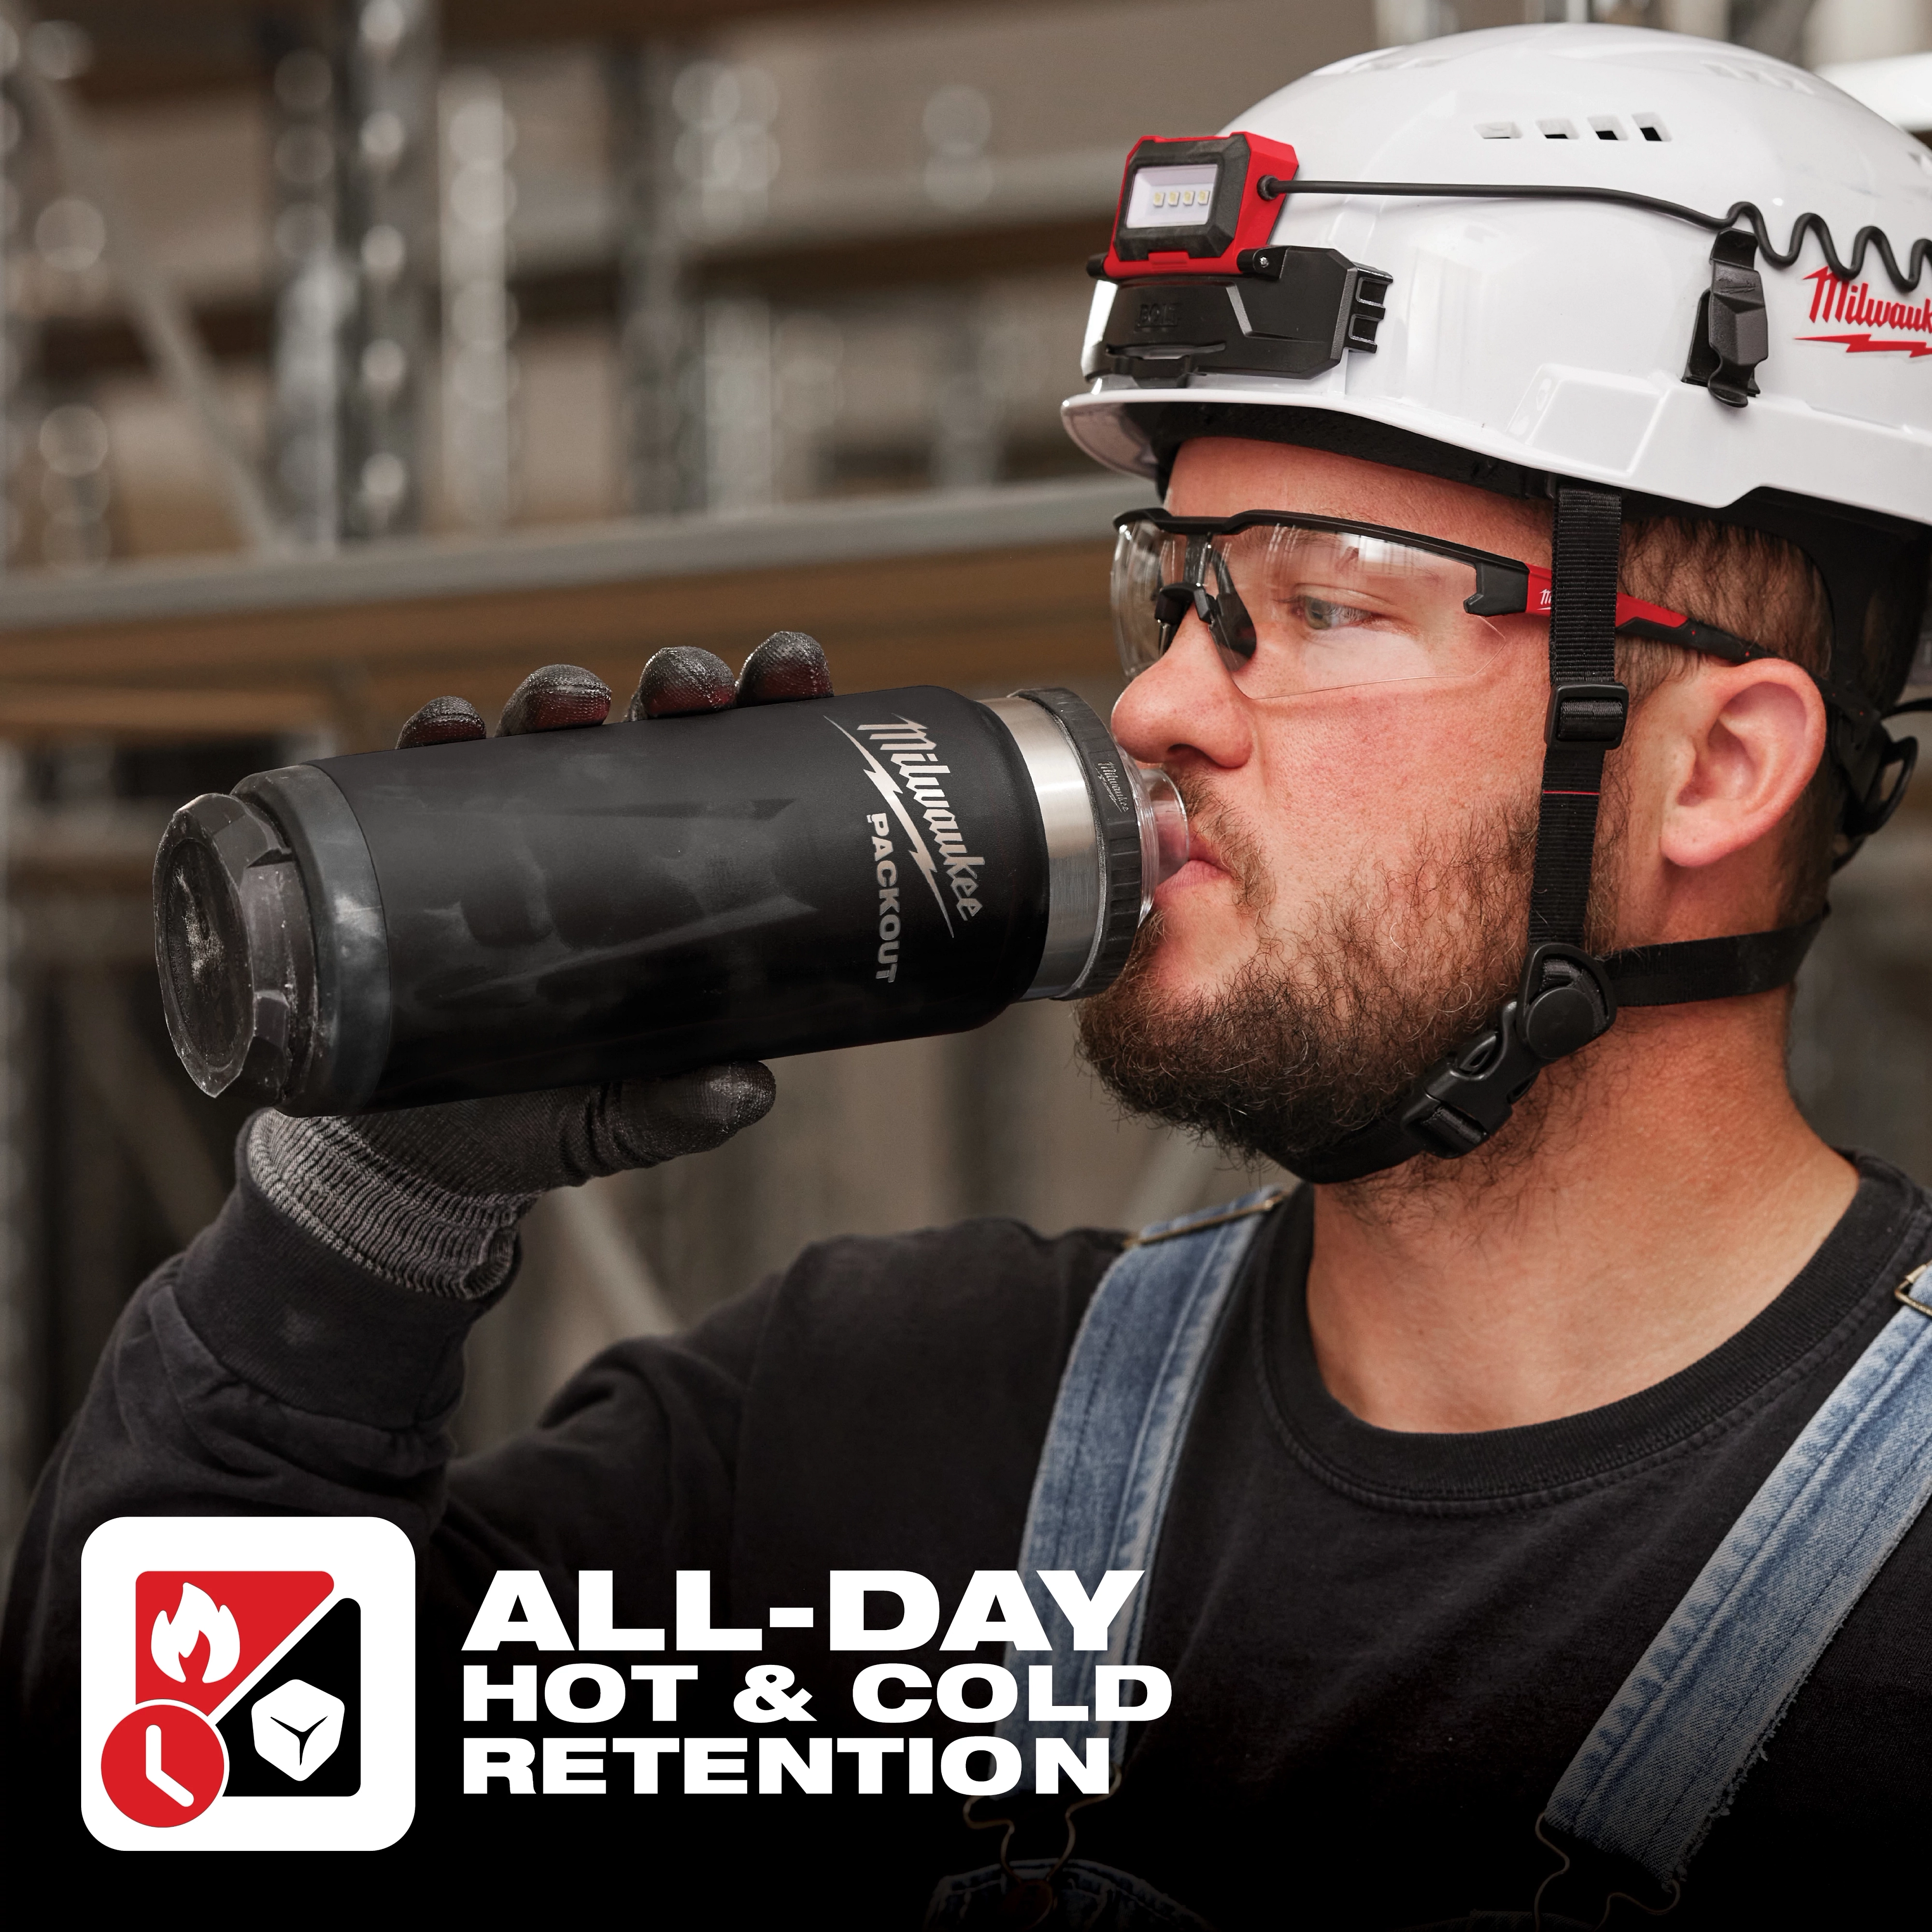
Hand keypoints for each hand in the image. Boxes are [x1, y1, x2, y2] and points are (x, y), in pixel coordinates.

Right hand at [243, 632, 835, 1297]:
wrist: (416, 1154)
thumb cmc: (540, 1115)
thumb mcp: (616, 1120)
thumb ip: (676, 1112)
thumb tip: (748, 1089)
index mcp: (678, 873)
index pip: (737, 773)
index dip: (769, 709)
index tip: (795, 675)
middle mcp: (601, 836)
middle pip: (650, 727)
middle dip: (677, 684)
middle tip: (694, 689)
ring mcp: (507, 834)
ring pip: (543, 732)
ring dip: (558, 693)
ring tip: (574, 699)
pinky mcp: (411, 852)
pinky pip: (420, 777)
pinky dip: (431, 740)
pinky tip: (444, 728)